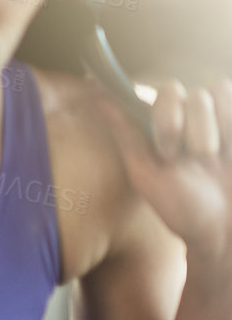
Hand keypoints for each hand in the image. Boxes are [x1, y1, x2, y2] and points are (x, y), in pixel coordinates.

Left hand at [94, 75, 231, 260]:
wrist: (226, 229)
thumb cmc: (183, 207)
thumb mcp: (147, 175)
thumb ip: (127, 135)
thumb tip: (100, 99)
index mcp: (166, 125)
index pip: (164, 92)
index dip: (166, 118)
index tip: (167, 153)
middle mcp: (194, 116)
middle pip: (190, 93)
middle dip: (189, 126)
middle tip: (191, 158)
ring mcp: (222, 118)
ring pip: (217, 90)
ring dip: (213, 127)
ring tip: (213, 157)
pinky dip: (231, 126)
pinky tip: (230, 151)